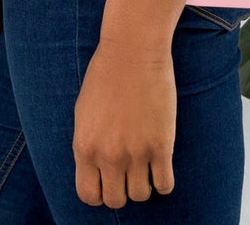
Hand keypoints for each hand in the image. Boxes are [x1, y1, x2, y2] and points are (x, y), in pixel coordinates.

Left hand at [73, 40, 176, 206]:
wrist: (133, 49)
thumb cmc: (106, 73)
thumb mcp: (84, 112)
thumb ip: (88, 144)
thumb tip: (96, 169)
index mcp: (85, 147)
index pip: (89, 195)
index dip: (100, 192)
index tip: (108, 180)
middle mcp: (108, 155)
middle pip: (116, 200)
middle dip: (122, 189)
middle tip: (129, 171)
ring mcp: (136, 153)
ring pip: (141, 195)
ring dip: (144, 183)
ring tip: (146, 164)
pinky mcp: (161, 146)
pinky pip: (165, 185)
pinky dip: (164, 181)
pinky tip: (162, 164)